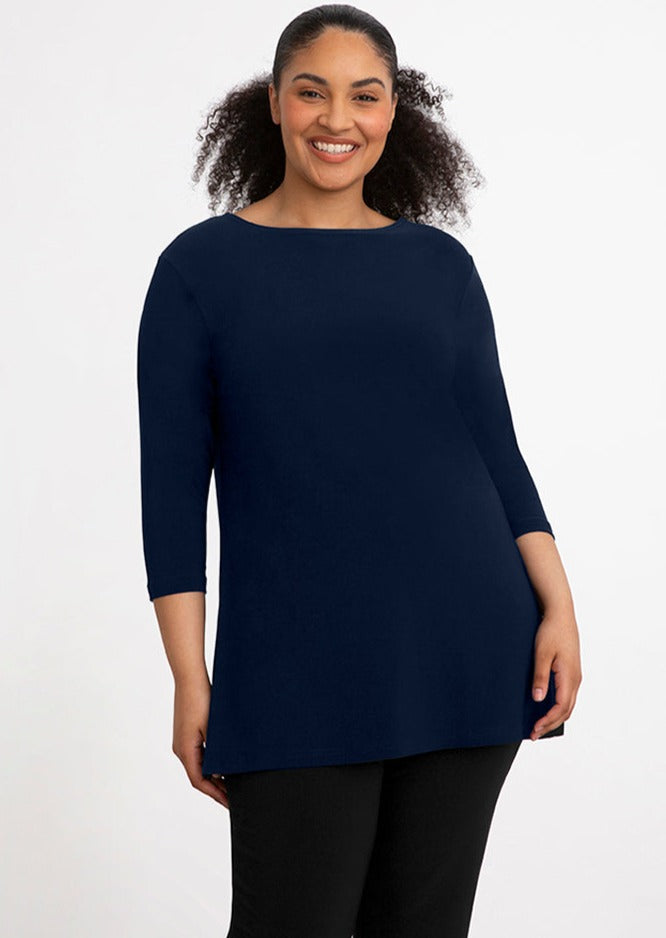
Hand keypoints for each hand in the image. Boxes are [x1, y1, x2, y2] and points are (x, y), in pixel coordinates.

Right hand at [172, 677, 228, 807]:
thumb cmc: (201, 699)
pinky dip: (210, 763)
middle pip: (198, 776)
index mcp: (185, 750)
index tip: (229, 803)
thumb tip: (223, 772)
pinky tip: (222, 764)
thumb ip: (217, 751)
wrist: (190, 677)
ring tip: (231, 784)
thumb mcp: (213, 728)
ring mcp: (182, 741)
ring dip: (213, 776)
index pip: (199, 781)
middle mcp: (181, 748)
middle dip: (216, 788)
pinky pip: (198, 754)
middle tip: (234, 797)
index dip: (215, 794)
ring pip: (198, 766)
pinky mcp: (186, 733)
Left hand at [530, 608, 581, 739]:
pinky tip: (546, 708)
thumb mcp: (542, 654)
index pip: (561, 708)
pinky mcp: (571, 672)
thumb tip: (538, 699)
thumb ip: (540, 677)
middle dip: (550, 724)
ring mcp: (575, 676)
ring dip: (554, 717)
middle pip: (566, 711)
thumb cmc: (551, 632)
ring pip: (568, 705)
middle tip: (534, 734)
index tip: (534, 729)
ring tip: (539, 725)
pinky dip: (558, 707)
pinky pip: (567, 696)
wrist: (561, 614)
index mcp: (570, 677)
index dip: (547, 721)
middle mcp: (575, 679)